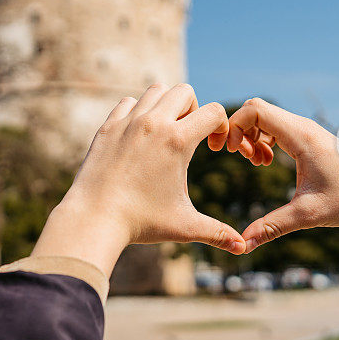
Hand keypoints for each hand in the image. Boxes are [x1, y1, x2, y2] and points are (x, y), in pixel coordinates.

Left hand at [32, 84, 245, 276]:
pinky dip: (137, 111)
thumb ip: (217, 233)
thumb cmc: (141, 223)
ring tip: (165, 132)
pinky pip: (128, 102)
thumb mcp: (185, 226)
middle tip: (188, 137)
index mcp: (178, 140)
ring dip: (165, 105)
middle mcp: (153, 123)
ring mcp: (128, 122)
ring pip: (156, 90)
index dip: (221, 127)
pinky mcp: (107, 127)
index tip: (214, 147)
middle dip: (194, 109)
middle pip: (185, 92)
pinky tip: (138, 137)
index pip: (214, 111)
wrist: (94, 219)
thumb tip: (244, 248)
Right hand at [224, 98, 338, 270]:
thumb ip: (272, 227)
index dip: (235, 126)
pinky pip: (275, 126)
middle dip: (239, 129)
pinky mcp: (309, 138)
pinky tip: (266, 162)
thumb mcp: (307, 215)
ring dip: (250, 135)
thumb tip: (243, 245)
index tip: (232, 153)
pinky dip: (263, 139)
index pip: (255, 110)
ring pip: (265, 117)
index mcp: (301, 136)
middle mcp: (303, 127)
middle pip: (256, 108)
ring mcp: (306, 130)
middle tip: (238, 156)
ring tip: (255, 162)